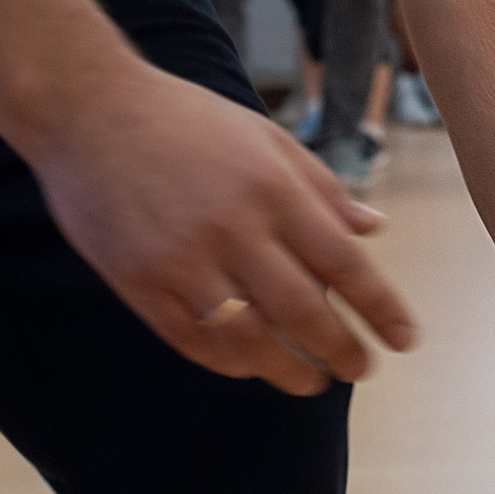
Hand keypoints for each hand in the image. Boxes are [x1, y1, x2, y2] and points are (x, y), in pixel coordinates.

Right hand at [27, 58, 417, 394]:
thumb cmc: (188, 120)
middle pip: (303, 311)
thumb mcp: (268, 138)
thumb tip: (375, 227)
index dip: (381, 309)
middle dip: (340, 351)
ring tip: (311, 383)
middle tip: (361, 371)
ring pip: (247, 337)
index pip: (345, 265)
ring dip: (286, 370)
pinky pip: (190, 338)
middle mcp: (233, 229)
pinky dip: (226, 361)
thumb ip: (324, 188)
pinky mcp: (137, 280)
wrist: (88, 110)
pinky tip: (249, 367)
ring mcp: (181, 259)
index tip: (406, 340)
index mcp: (275, 191)